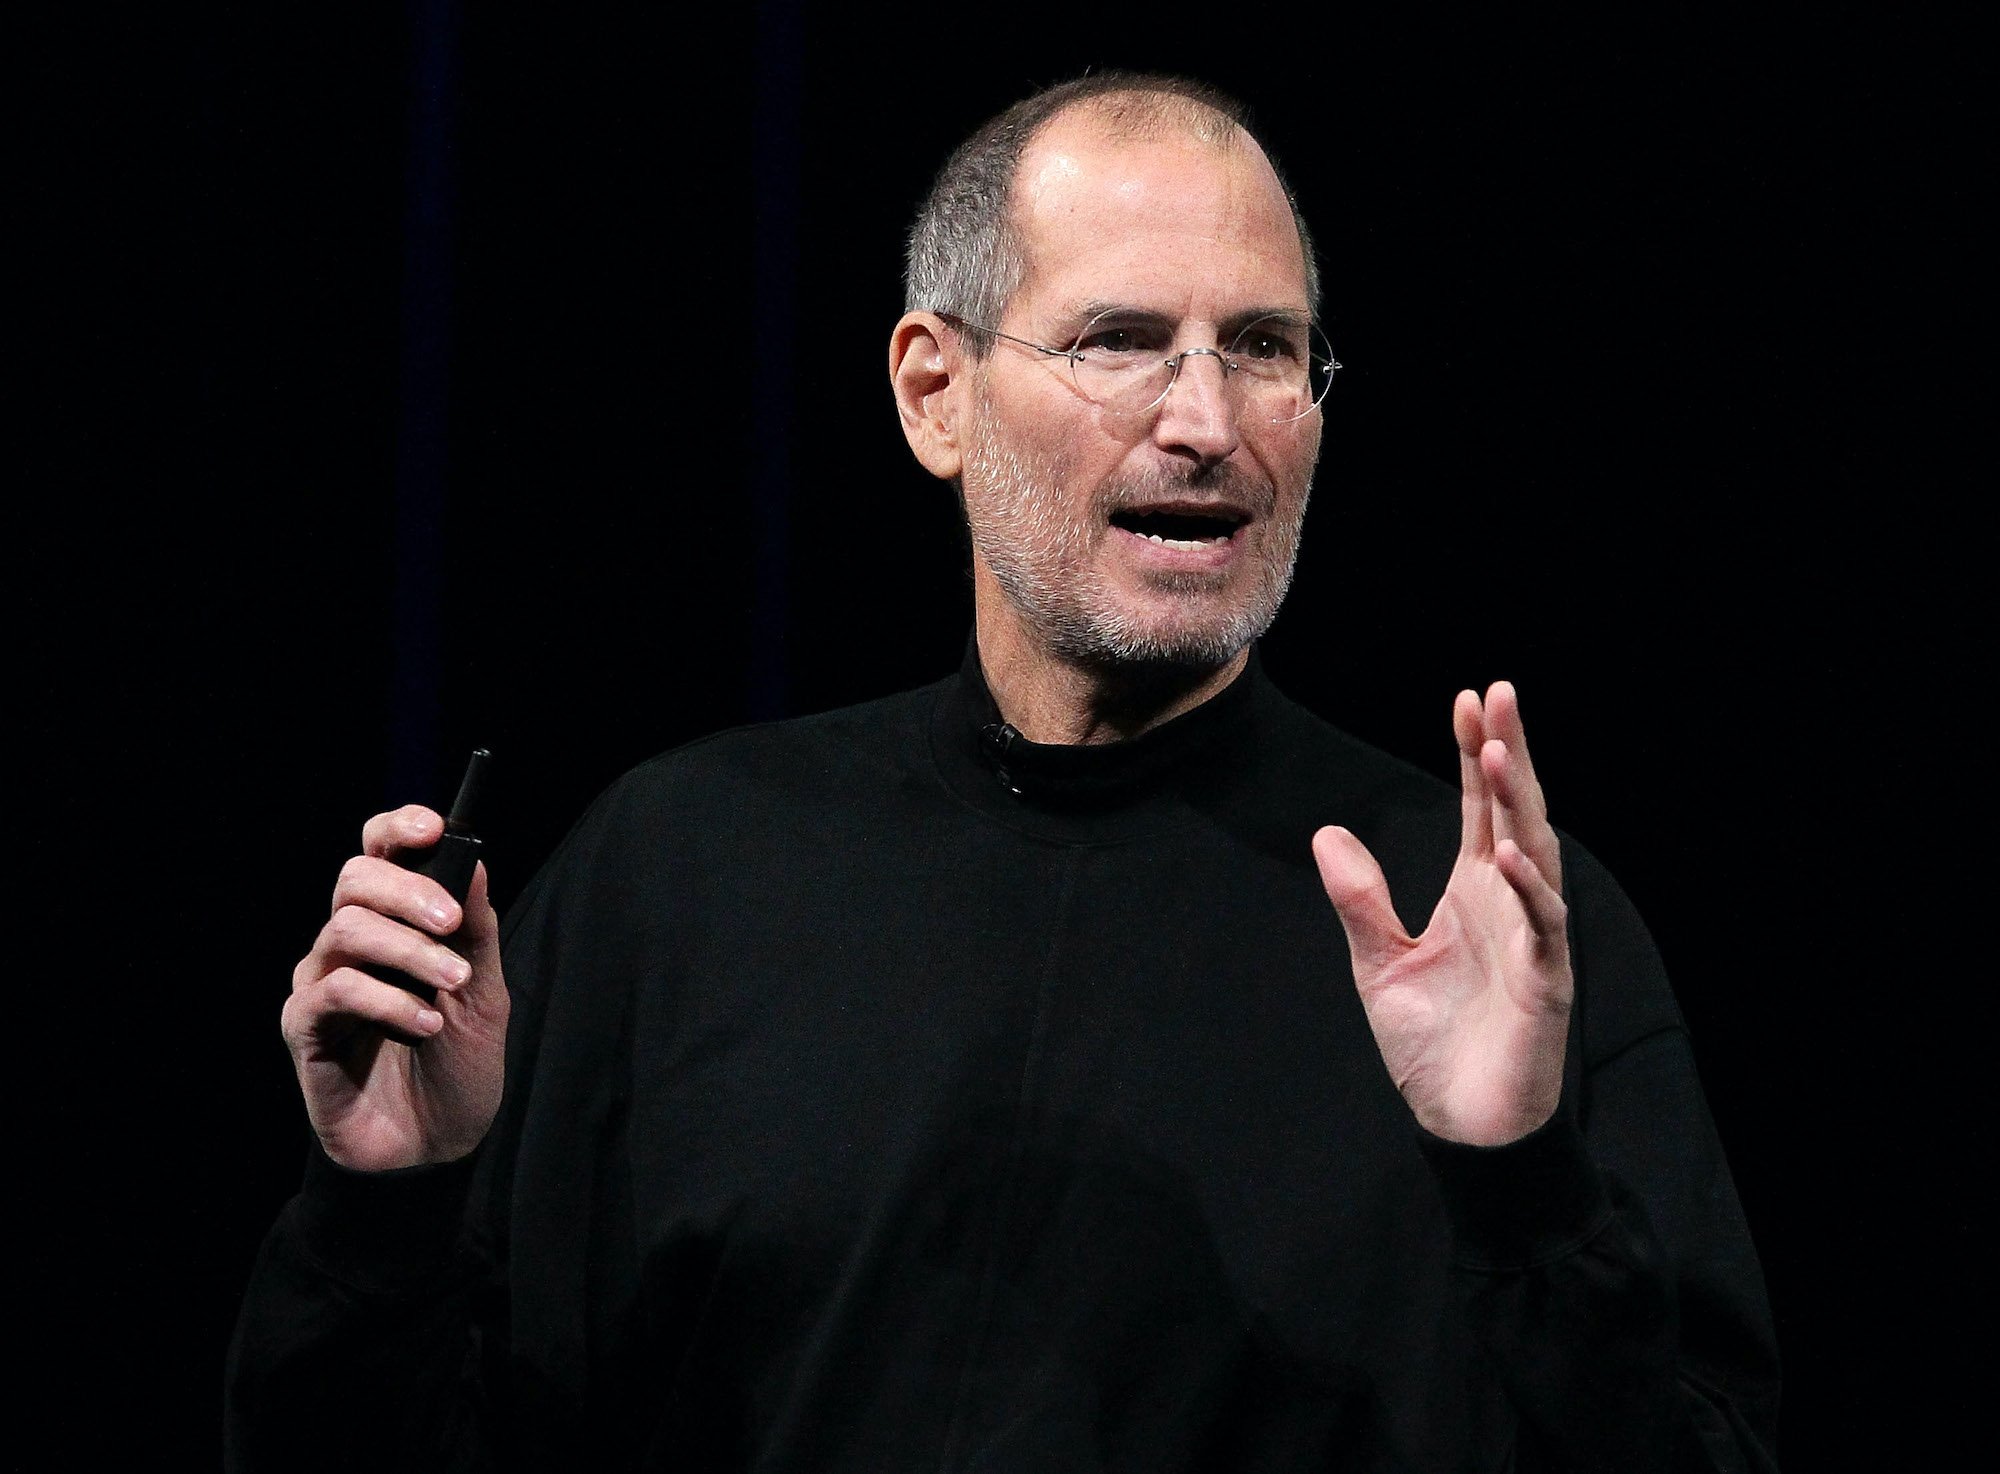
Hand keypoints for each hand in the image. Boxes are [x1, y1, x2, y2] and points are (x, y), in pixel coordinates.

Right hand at [281, 805, 509, 1170]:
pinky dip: (387, 1000)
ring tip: (454, 981)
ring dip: (408, 951)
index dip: (398, 829)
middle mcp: (349, 945)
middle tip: (452, 923)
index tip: (435, 827)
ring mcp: (322, 983)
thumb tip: (473, 858)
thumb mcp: (483, 991)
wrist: (438, 1144)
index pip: (378, 854)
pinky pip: (334, 991)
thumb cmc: (458, 1063)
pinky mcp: (305, 1028)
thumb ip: (476, 928)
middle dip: (409, 891)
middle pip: (355, 879)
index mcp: (393, 924)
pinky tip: (425, 1024)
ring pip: (345, 930)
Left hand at [1312, 682, 1571, 1145]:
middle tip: (1497, 694)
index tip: (1466, 700)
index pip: (1477, 808)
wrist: (1463, 1124)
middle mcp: (1509, 903)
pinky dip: (1528, 889)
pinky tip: (1506, 853)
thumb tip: (1327, 835)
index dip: (1473, 756)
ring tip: (1497, 752)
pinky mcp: (1546, 983)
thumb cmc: (1431, 1044)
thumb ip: (1359, 900)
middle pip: (1512, 813)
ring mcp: (1533, 938)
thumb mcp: (1378, 963)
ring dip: (1517, 804)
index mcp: (1473, 892)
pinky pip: (1542, 926)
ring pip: (1533, 855)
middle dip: (1506, 753)